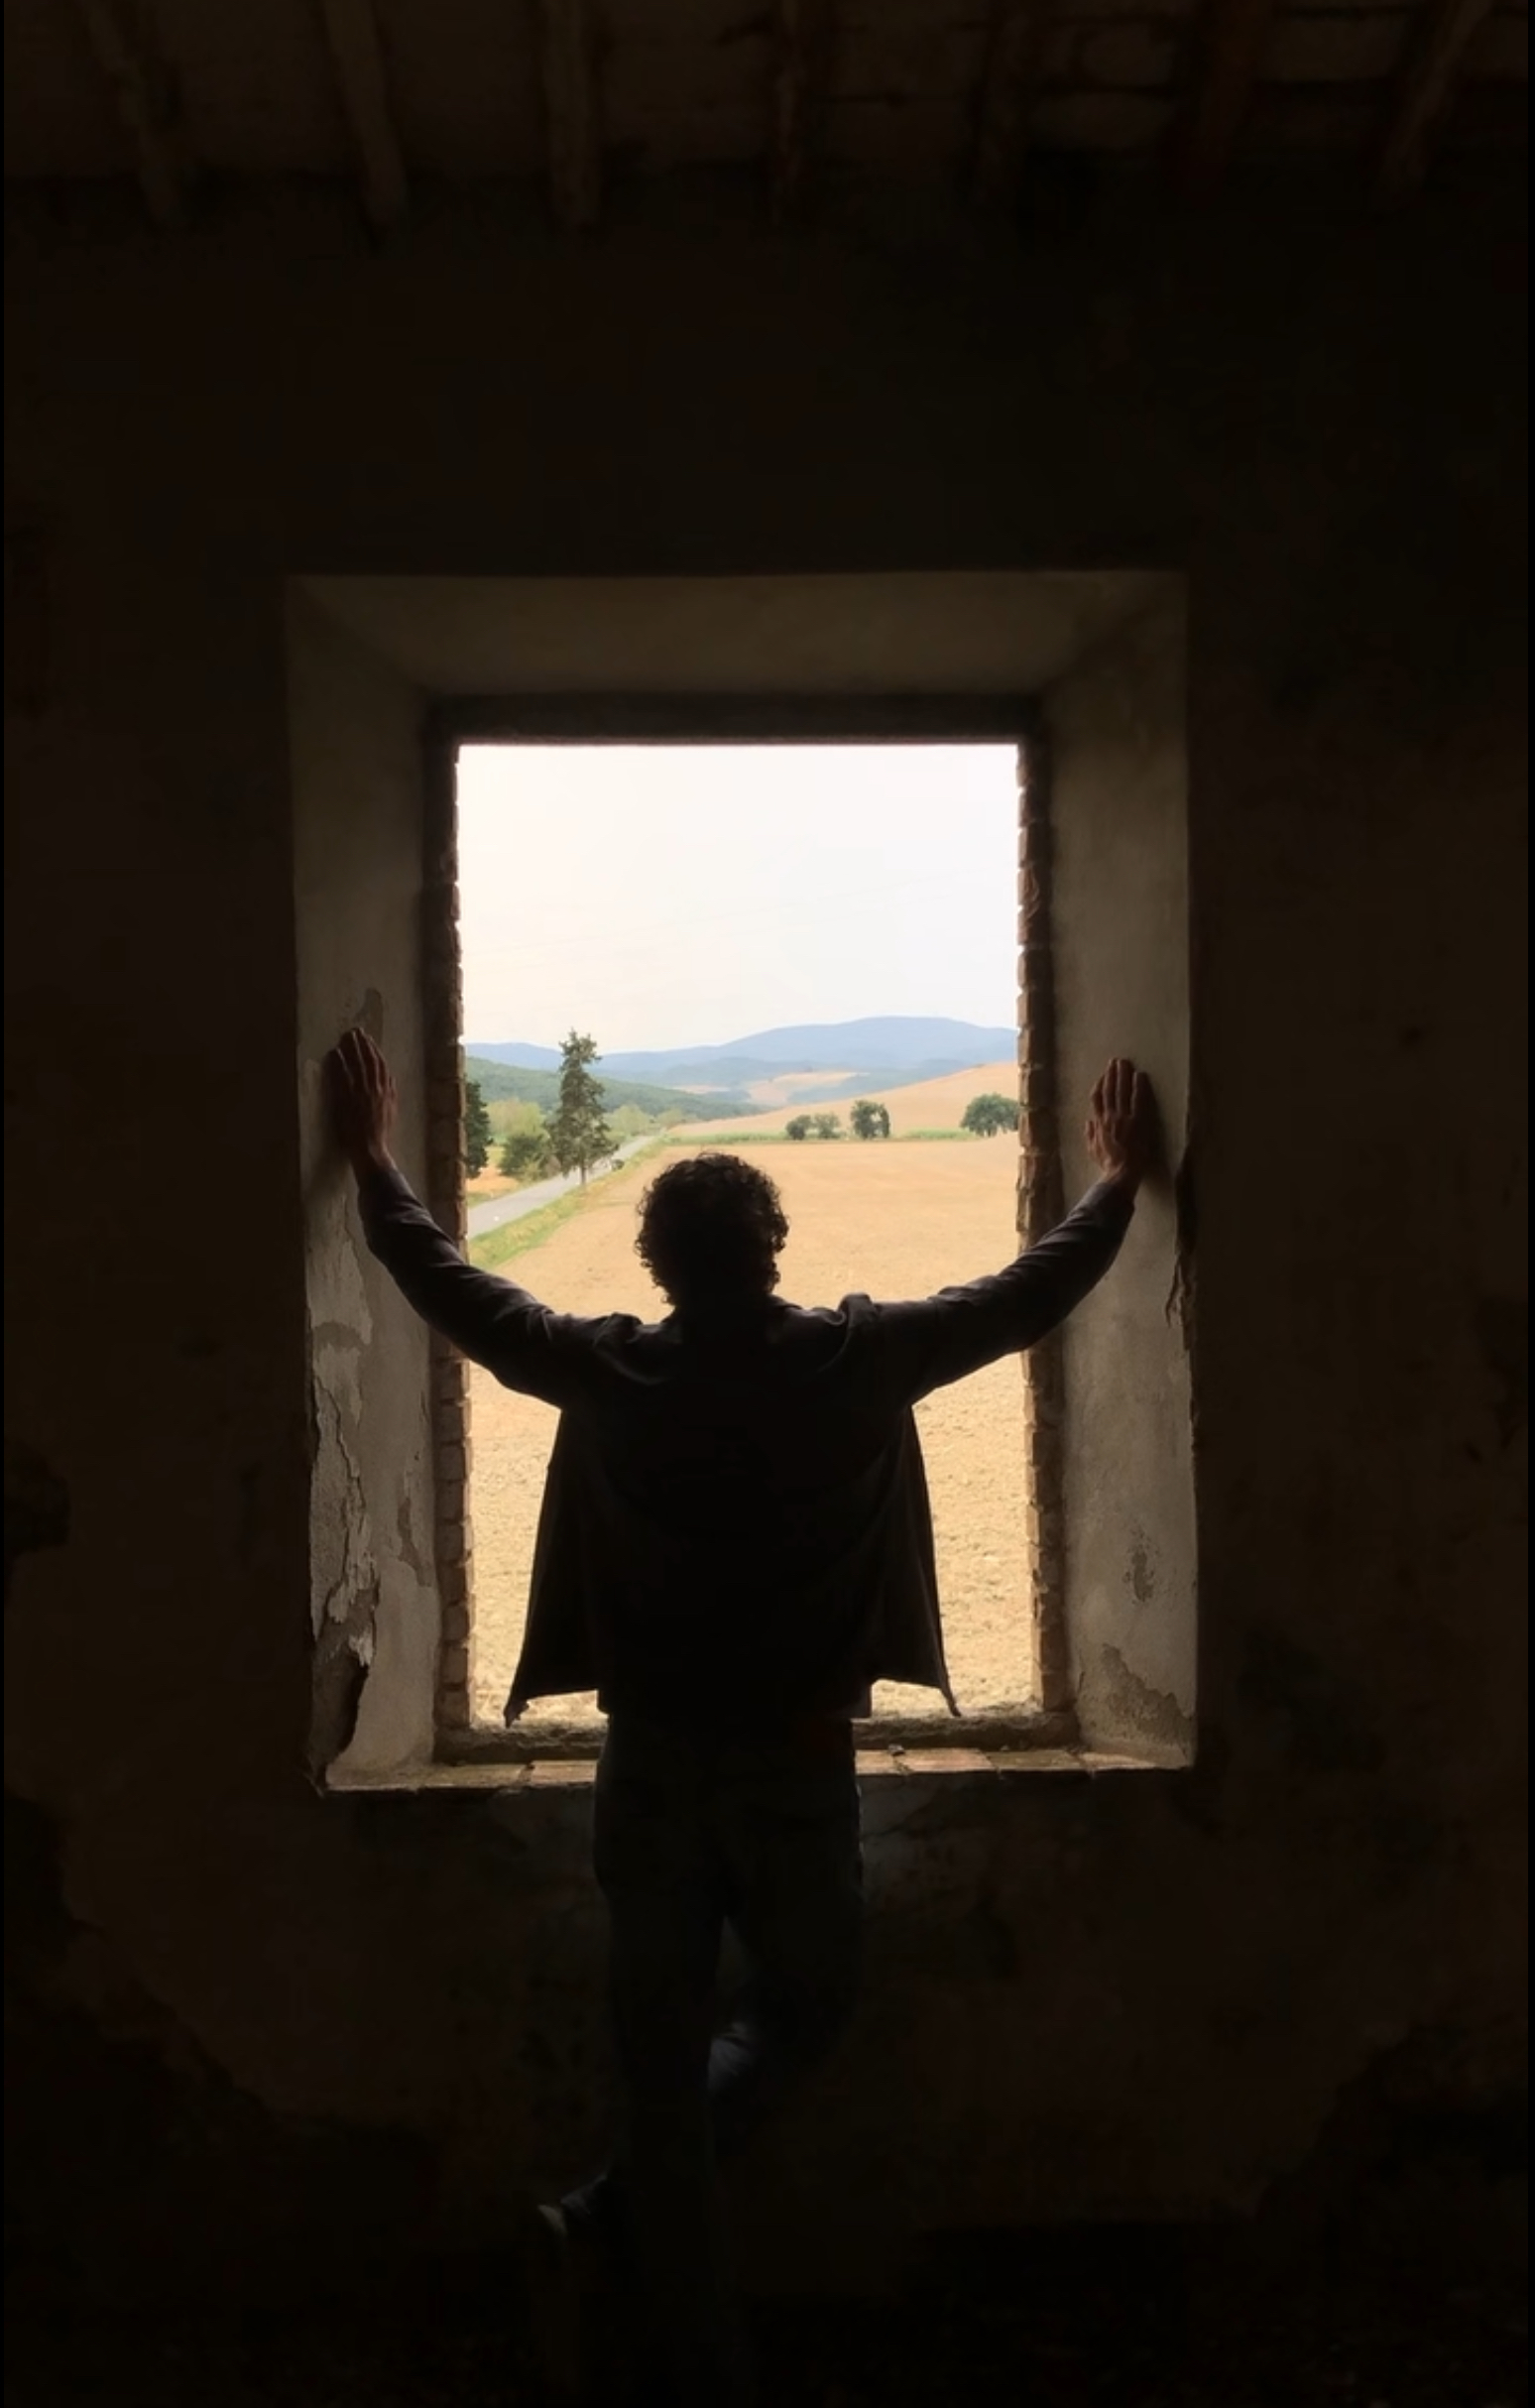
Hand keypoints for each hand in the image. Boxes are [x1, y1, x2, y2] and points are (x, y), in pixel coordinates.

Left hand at [324, 1028, 397, 1178]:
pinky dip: (338, 1063)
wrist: (370, 1148)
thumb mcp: (392, 1111)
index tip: (368, 1039)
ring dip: (351, 1048)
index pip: (380, 1065)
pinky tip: (334, 1053)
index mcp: (387, 1091)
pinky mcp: (346, 1099)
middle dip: (362, 1043)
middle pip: (368, 1060)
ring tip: (345, 1036)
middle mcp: (375, 1088)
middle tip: (355, 1031)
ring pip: (356, 1064)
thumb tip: (391, 1079)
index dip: (374, 1050)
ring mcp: (360, 1092)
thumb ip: (391, 1093)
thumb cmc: (380, 1133)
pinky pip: (342, 1076)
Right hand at [1085, 1058, 1157, 1195]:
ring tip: (1125, 1062)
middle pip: (1109, 1090)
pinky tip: (1140, 1075)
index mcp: (1099, 1123)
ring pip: (1122, 1091)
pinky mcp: (1138, 1121)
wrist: (1121, 1173)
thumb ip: (1090, 1134)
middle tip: (1115, 1060)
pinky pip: (1138, 1100)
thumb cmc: (1108, 1164)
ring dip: (1123, 1075)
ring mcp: (1124, 1118)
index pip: (1096, 1098)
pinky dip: (1138, 1087)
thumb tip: (1087, 1121)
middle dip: (1111, 1074)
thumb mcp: (1093, 1149)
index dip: (1100, 1084)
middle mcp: (1110, 1117)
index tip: (1103, 1075)